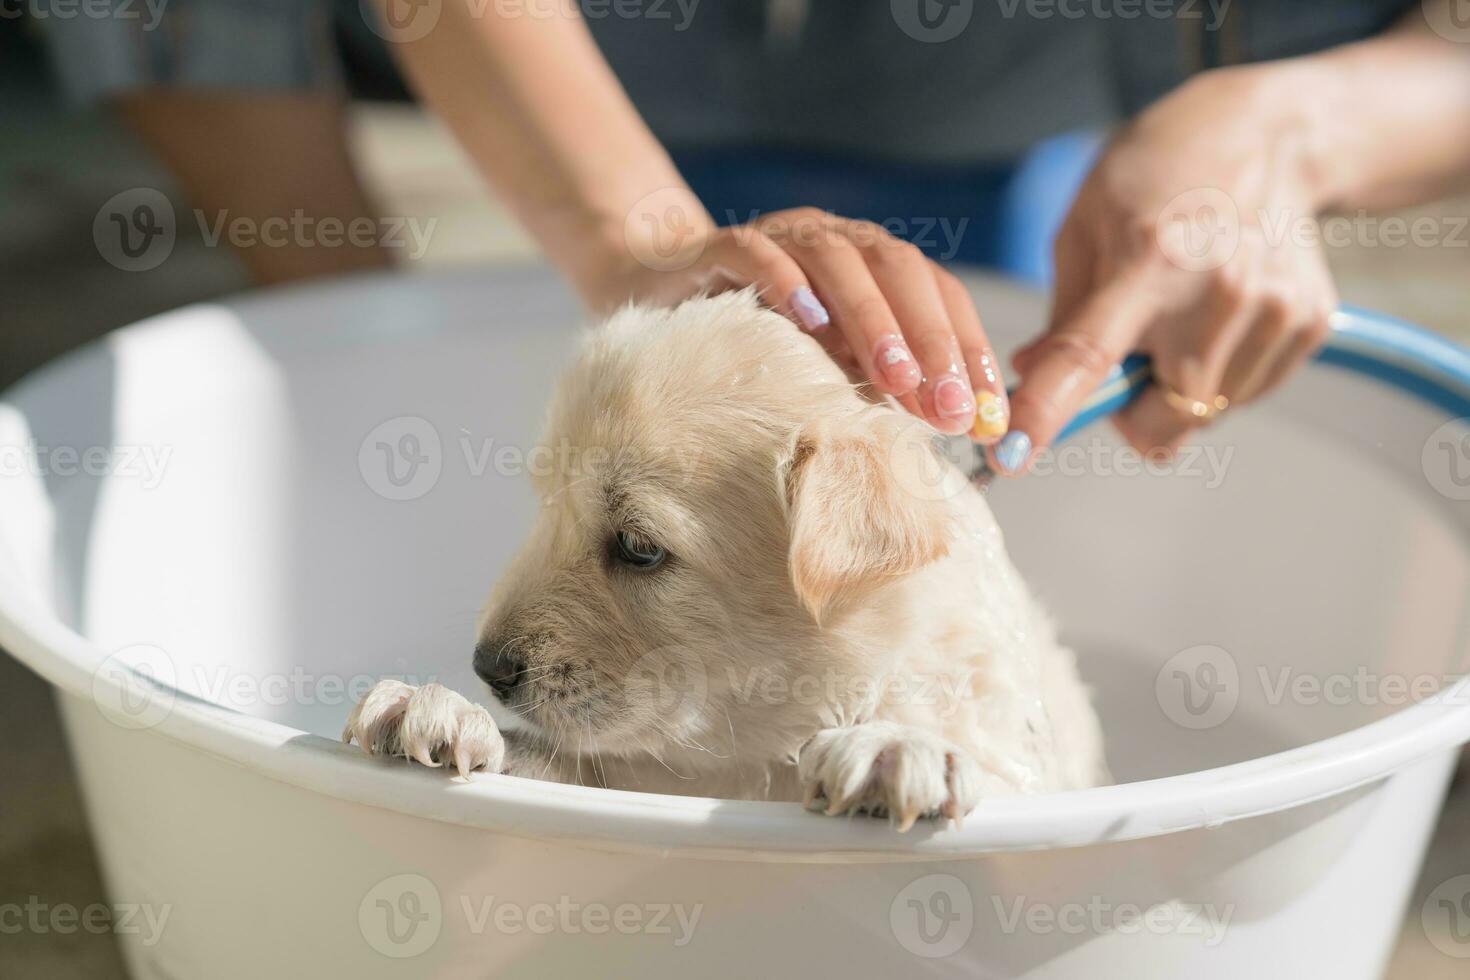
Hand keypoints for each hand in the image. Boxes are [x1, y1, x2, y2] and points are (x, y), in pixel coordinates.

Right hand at [592, 203, 1009, 440]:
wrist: (660, 292)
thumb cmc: (755, 337)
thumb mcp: (827, 365)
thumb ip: (878, 383)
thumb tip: (946, 431)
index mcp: (873, 262)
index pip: (938, 293)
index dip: (967, 348)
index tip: (986, 412)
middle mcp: (836, 239)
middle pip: (899, 272)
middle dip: (931, 341)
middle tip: (948, 406)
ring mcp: (781, 236)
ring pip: (839, 261)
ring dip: (874, 320)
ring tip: (895, 379)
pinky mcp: (721, 245)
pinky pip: (756, 252)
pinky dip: (784, 281)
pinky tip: (807, 320)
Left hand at [1000, 66, 1337, 472]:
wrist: (1275, 135)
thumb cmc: (1162, 172)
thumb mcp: (1088, 221)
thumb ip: (1063, 311)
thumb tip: (1032, 377)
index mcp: (1148, 262)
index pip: (1088, 357)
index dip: (1047, 412)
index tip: (1014, 456)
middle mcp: (1218, 295)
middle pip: (1159, 420)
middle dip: (1128, 413)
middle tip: (1125, 360)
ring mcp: (1272, 313)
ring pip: (1203, 415)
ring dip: (1176, 392)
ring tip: (1182, 315)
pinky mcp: (1309, 326)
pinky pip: (1246, 394)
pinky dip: (1221, 375)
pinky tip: (1220, 314)